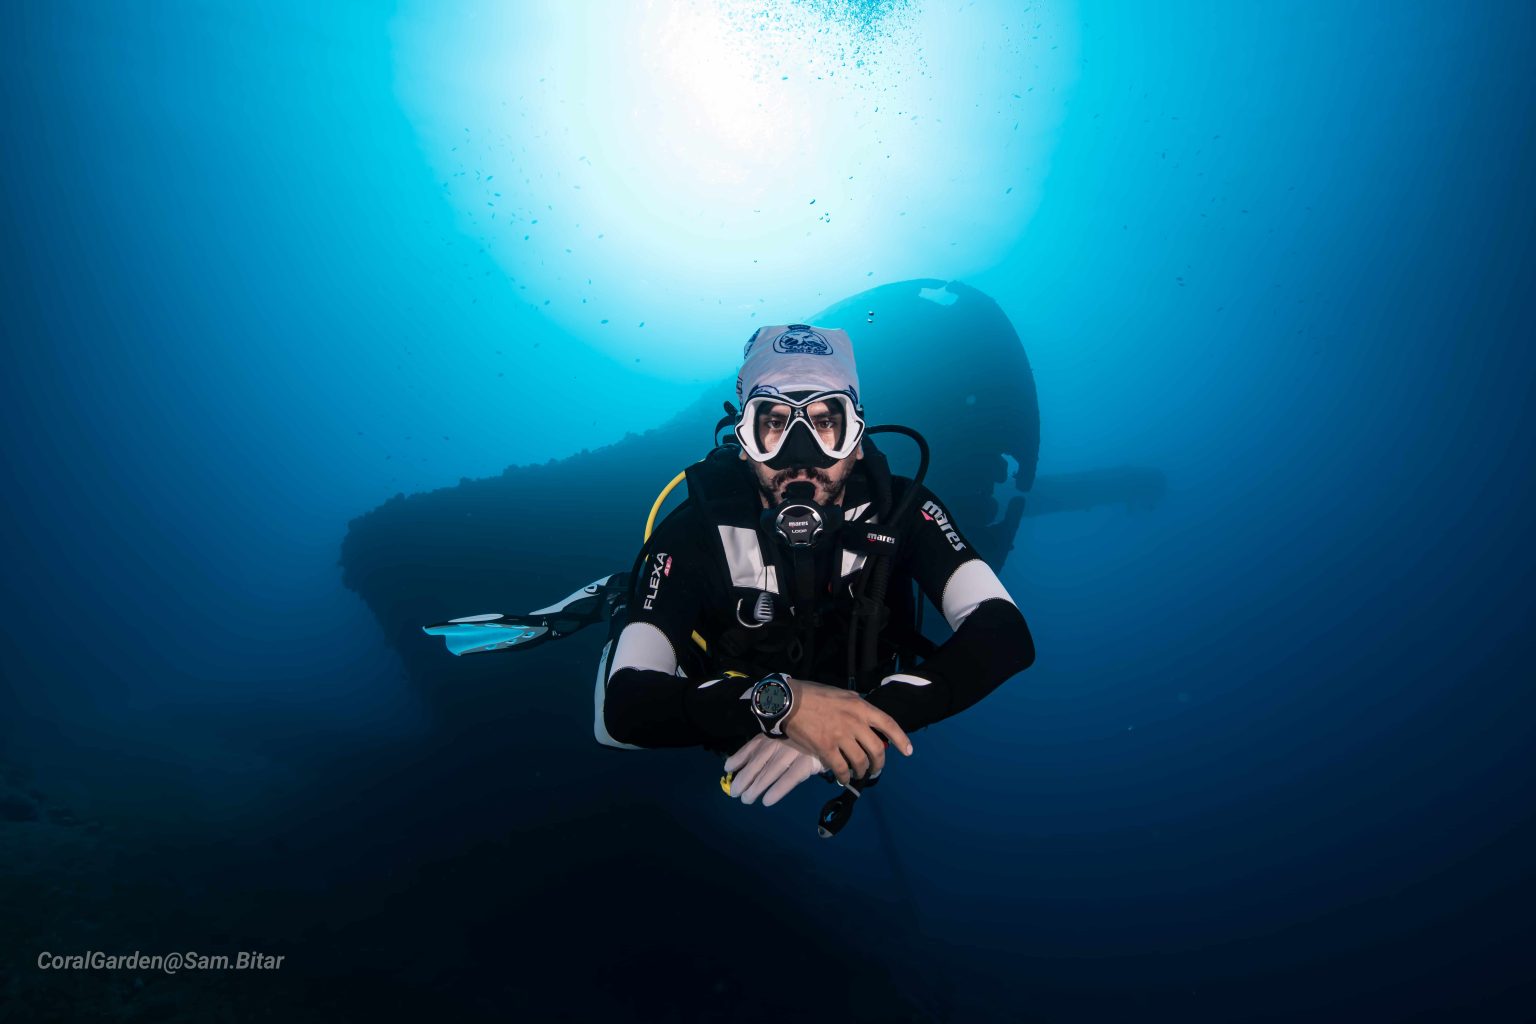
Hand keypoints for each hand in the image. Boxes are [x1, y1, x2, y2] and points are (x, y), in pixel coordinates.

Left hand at [723, 734, 825, 805]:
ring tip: (746, 799)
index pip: (753, 745)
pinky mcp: (808, 762)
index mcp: (776, 734)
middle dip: (745, 777)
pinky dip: (777, 790)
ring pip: (770, 772)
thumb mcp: (788, 733)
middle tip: (734, 792)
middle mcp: (782, 741)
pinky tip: (767, 800)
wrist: (837, 727)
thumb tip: (750, 757)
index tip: (727, 768)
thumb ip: (771, 743)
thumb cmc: (811, 732)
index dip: (739, 757)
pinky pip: (790, 778)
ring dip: (757, 787)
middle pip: (758, 761)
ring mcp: (794, 751)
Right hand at [781, 678, 912, 785]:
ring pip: (860, 762)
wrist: (789, 701)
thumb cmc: (814, 695)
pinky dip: (844, 776)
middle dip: (879, 763)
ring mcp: (841, 736)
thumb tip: (866, 718)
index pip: (888, 724)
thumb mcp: (841, 694)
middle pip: (877, 749)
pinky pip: (841, 768)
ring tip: (858, 774)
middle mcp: (855, 722)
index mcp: (860, 707)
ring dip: (861, 771)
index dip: (901, 739)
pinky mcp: (826, 748)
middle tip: (876, 769)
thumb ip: (856, 706)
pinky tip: (843, 778)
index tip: (908, 751)